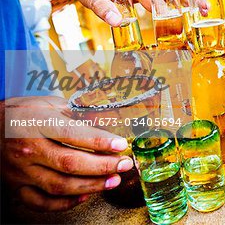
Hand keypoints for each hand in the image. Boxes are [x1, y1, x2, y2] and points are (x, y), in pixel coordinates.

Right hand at [1, 96, 133, 211]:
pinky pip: (42, 203)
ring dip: (92, 186)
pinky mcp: (17, 187)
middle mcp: (28, 149)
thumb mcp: (47, 104)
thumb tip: (108, 120)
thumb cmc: (22, 113)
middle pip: (70, 164)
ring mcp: (21, 171)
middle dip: (103, 166)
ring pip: (60, 186)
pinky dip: (66, 203)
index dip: (100, 142)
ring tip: (113, 180)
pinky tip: (85, 195)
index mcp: (37, 123)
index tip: (121, 145)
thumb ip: (75, 113)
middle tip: (124, 164)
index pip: (73, 135)